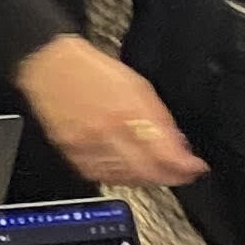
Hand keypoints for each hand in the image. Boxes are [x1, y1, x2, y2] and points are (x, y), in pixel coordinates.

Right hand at [12, 33, 205, 187]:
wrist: (48, 66)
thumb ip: (159, 118)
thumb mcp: (137, 86)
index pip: (163, 153)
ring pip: (125, 178)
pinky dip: (118, 177)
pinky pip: (101, 176)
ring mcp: (86, 145)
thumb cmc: (90, 71)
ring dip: (145, 178)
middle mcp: (106, 132)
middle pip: (146, 171)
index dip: (185, 166)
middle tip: (181, 174)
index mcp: (125, 112)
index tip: (195, 168)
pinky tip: (126, 170)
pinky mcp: (70, 152)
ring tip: (155, 172)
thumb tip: (178, 144)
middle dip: (169, 176)